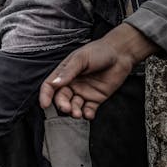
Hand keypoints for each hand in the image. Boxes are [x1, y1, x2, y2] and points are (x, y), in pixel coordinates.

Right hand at [39, 23, 158, 118]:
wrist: (121, 53)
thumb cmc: (99, 51)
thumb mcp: (81, 58)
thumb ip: (68, 72)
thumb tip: (55, 83)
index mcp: (64, 73)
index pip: (50, 86)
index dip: (45, 96)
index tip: (45, 105)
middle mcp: (71, 84)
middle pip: (61, 98)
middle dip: (62, 105)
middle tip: (67, 108)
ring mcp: (83, 92)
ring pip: (74, 106)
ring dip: (74, 112)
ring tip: (77, 114)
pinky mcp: (95, 99)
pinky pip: (88, 110)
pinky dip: (87, 114)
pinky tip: (88, 114)